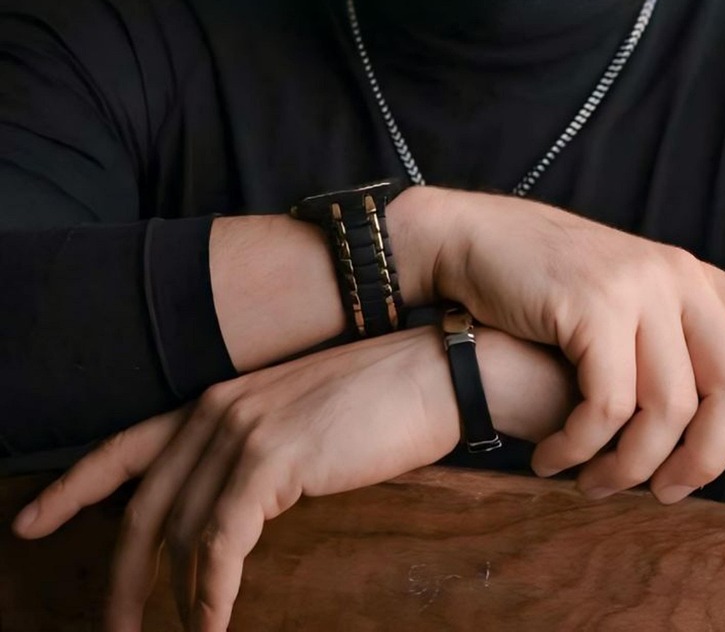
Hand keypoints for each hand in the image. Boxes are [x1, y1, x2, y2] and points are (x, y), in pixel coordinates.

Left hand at [11, 328, 460, 631]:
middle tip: (113, 629)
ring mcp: (243, 431)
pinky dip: (211, 593)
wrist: (432, 371)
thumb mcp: (298, 418)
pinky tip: (214, 625)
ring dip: (178, 599)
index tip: (31, 523)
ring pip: (183, 533)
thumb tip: (224, 517)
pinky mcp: (272, 458)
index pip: (128, 447)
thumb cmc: (378, 399)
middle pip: (145, 506)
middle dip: (122, 576)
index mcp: (218, 399)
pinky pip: (222, 542)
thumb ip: (251, 452)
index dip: (74, 488)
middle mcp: (218, 410)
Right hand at [427, 188, 724, 500]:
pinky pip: (609, 408)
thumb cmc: (543, 286)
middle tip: (667, 494)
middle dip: (711, 461)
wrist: (473, 241)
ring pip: (670, 411)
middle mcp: (677, 275)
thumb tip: (701, 427)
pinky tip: (555, 460)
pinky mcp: (592, 304)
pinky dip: (583, 452)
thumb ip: (667, 339)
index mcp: (694, 276)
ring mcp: (637, 286)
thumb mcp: (622, 298)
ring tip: (595, 483)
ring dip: (632, 469)